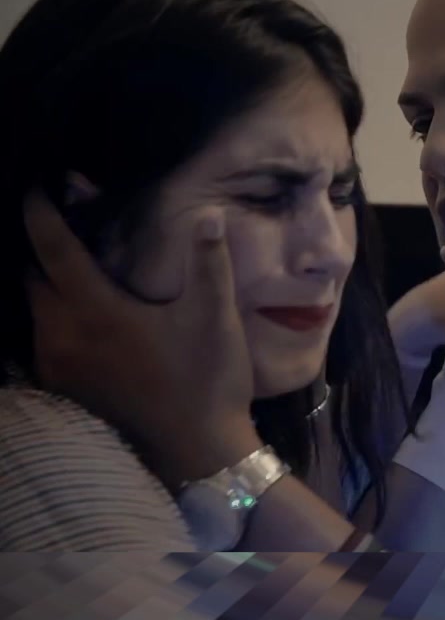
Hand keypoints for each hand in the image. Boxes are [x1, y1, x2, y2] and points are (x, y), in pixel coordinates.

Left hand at [23, 191, 260, 486]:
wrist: (197, 451)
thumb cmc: (207, 378)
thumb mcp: (216, 316)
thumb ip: (209, 262)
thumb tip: (208, 214)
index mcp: (96, 310)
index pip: (52, 249)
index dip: (41, 214)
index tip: (38, 188)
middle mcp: (63, 334)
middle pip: (32, 278)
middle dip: (41, 250)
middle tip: (65, 226)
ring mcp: (58, 365)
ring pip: (36, 311)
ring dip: (47, 286)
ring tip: (71, 268)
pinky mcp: (64, 389)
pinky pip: (43, 340)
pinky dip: (54, 318)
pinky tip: (80, 317)